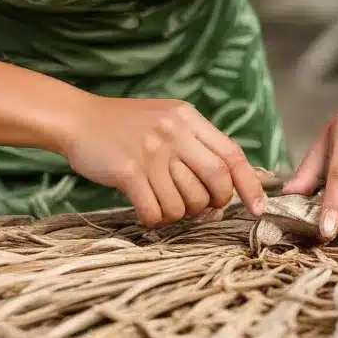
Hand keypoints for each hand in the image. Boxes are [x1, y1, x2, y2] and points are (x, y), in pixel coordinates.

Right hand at [59, 96, 267, 227]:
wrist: (79, 120)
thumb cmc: (126, 125)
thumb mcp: (167, 119)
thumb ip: (195, 142)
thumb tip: (228, 182)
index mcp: (188, 118)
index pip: (232, 154)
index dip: (249, 184)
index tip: (258, 208)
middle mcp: (174, 133)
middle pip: (216, 181)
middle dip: (215, 204)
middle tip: (200, 208)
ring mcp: (152, 152)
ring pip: (186, 203)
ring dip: (178, 214)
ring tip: (161, 201)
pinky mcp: (129, 172)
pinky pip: (156, 212)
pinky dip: (154, 219)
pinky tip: (145, 209)